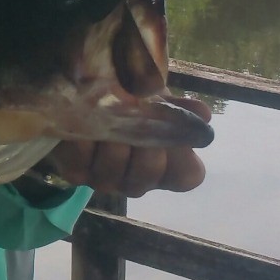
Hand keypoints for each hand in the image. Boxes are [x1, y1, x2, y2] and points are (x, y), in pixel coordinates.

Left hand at [42, 96, 211, 197]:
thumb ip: (177, 108)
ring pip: (115, 168)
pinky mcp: (76, 173)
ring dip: (113, 137)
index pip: (187, 176)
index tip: (172, 134)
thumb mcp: (153, 101)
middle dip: (144, 140)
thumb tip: (203, 115)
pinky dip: (84, 139)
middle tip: (138, 115)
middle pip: (150, 172)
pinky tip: (84, 122)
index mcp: (165, 167)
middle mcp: (137, 181)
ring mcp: (105, 180)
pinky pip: (82, 160)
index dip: (181, 156)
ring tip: (109, 113)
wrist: (82, 99)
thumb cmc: (126, 104)